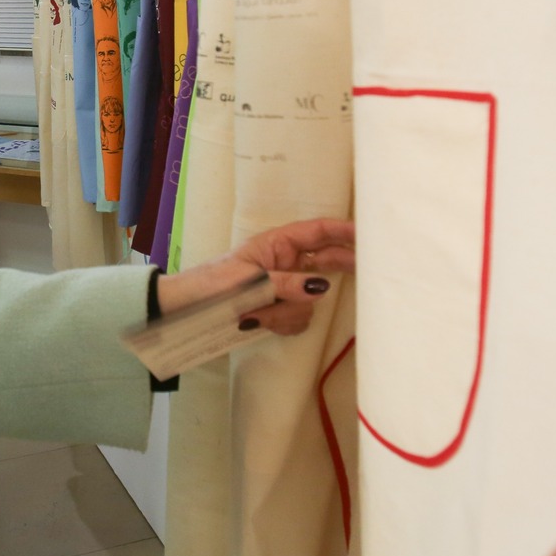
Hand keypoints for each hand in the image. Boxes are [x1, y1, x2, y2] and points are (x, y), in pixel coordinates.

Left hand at [154, 217, 354, 334]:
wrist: (186, 309)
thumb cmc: (213, 283)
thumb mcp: (249, 280)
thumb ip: (286, 283)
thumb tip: (321, 286)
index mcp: (278, 243)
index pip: (318, 232)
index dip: (344, 231)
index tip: (368, 234)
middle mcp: (287, 263)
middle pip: (327, 261)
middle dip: (340, 267)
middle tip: (367, 269)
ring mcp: (286, 288)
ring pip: (309, 302)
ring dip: (284, 312)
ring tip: (253, 314)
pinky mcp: (280, 311)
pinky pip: (298, 320)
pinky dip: (278, 325)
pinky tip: (255, 322)